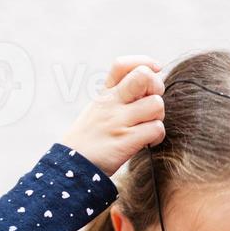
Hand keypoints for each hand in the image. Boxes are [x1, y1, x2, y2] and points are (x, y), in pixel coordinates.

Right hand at [59, 55, 165, 176]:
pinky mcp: (126, 140)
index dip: (144, 62)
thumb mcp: (95, 112)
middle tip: (150, 103)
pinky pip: (156, 128)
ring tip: (148, 127)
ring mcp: (118, 121)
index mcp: (103, 95)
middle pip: (144, 76)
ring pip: (156, 104)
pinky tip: (148, 142)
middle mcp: (111, 103)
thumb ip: (117, 98)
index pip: (122, 65)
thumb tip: (148, 88)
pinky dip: (157, 136)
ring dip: (158, 116)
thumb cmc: (88, 141)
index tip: (154, 71)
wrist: (71, 168)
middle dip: (156, 87)